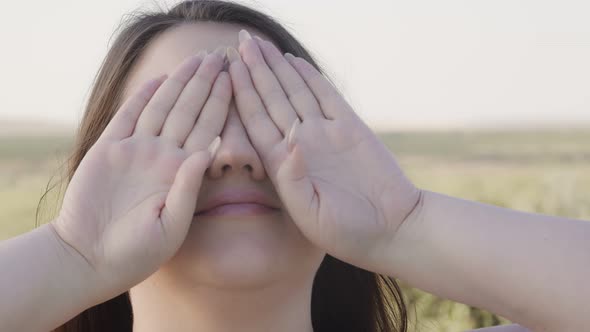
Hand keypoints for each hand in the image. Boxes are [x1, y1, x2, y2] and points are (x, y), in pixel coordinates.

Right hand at [51, 48, 230, 295]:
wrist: (90, 258)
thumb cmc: (136, 252)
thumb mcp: (171, 225)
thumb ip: (188, 188)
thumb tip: (208, 151)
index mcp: (182, 172)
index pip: (207, 129)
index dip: (221, 103)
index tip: (235, 79)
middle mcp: (163, 156)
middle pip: (188, 110)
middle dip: (204, 83)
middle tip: (220, 56)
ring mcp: (136, 151)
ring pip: (162, 107)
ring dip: (179, 82)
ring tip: (196, 59)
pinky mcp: (108, 150)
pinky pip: (128, 116)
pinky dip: (142, 96)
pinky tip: (159, 79)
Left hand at [228, 30, 420, 270]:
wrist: (392, 228)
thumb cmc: (347, 232)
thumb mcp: (312, 215)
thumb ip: (295, 182)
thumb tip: (289, 143)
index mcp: (284, 163)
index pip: (256, 121)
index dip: (242, 94)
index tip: (228, 69)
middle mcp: (301, 143)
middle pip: (271, 99)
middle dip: (254, 70)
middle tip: (239, 42)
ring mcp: (325, 132)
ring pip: (294, 91)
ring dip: (276, 67)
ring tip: (259, 44)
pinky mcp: (351, 127)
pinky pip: (326, 95)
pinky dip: (309, 77)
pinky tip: (293, 60)